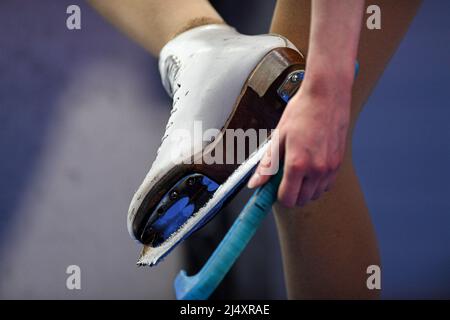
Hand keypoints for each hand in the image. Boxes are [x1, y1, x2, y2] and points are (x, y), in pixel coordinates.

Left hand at [248, 71, 352, 207]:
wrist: (327, 95)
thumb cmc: (302, 111)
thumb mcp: (278, 137)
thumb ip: (267, 165)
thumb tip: (255, 183)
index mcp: (298, 163)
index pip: (287, 198)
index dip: (277, 197)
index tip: (273, 189)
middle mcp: (317, 169)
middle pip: (302, 201)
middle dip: (290, 194)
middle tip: (283, 179)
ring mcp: (330, 167)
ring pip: (315, 195)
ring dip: (305, 190)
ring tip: (297, 171)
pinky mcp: (339, 163)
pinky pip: (327, 185)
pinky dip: (317, 183)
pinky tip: (310, 168)